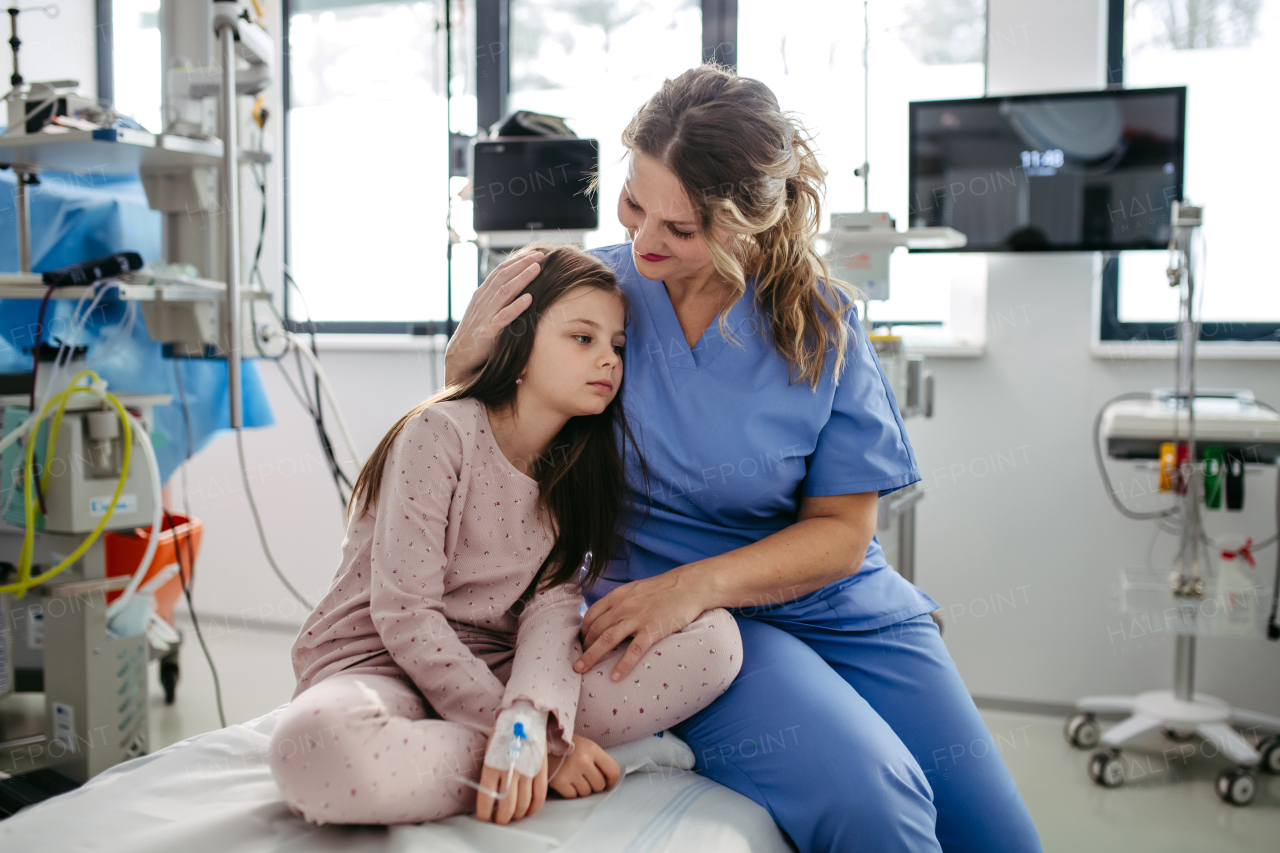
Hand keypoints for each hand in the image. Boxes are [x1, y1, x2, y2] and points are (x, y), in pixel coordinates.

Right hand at [444, 251, 542, 384]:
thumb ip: (496, 297)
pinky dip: (516, 307)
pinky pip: (503, 316)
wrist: (460, 355)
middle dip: (522, 264)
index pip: (500, 271)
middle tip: (540, 255)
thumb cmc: (476, 332)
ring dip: (522, 279)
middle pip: (503, 277)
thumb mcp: (485, 310)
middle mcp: (483, 301)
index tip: (534, 254)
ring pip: (504, 292)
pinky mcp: (488, 331)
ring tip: (537, 269)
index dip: (517, 261)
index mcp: (482, 294)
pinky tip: (529, 299)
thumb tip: (514, 283)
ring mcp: (485, 315)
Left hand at [474, 737, 548, 824]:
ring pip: (523, 806)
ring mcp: (527, 772)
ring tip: (512, 815)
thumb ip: (489, 776)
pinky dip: (533, 809)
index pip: (486, 801)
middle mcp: (509, 772)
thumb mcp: (489, 754)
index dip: (484, 815)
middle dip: (501, 820)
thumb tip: (490, 799)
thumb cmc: (503, 736)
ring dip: (517, 816)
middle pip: (506, 809)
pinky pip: (539, 797)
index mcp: (492, 767)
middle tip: (499, 820)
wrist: (523, 717)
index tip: (485, 818)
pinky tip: (528, 810)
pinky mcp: (541, 771)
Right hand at [548, 735, 620, 798]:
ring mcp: (571, 772)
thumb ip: (598, 760)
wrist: (541, 745)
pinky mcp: (559, 782)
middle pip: (600, 785)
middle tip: (585, 778)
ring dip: (581, 788)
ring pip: (586, 792)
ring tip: (573, 777)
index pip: (613, 771)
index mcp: (592, 749)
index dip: (612, 780)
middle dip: (594, 785)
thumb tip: (609, 780)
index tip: (607, 782)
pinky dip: (570, 792)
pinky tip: (565, 781)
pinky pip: (573, 796)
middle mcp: (583, 760)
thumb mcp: (585, 746)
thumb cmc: (566, 747)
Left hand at [574, 568, 708, 680]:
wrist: (690, 585)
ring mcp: (637, 619)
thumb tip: (609, 617)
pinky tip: (614, 677)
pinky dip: (622, 665)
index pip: (591, 615)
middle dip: (583, 647)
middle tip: (577, 662)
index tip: (580, 644)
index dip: (582, 632)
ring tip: (581, 670)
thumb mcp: (636, 589)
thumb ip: (621, 602)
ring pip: (607, 640)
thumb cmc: (664, 589)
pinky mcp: (652, 630)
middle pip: (595, 629)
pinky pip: (634, 651)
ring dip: (591, 656)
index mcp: (618, 596)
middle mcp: (623, 606)